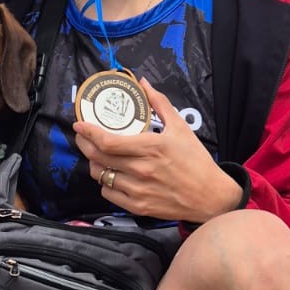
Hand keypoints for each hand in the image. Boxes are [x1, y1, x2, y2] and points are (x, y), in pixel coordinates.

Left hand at [74, 78, 241, 223]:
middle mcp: (141, 169)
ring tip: (97, 155)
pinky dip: (105, 182)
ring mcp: (138, 190)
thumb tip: (143, 83)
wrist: (210, 196)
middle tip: (82, 137)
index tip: (80, 125)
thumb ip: (159, 103)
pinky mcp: (138, 206)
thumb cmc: (196, 161)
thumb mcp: (181, 127)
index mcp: (151, 147)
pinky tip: (111, 174)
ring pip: (101, 175)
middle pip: (98, 157)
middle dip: (84, 144)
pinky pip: (108, 193)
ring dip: (94, 163)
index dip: (88, 132)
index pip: (108, 141)